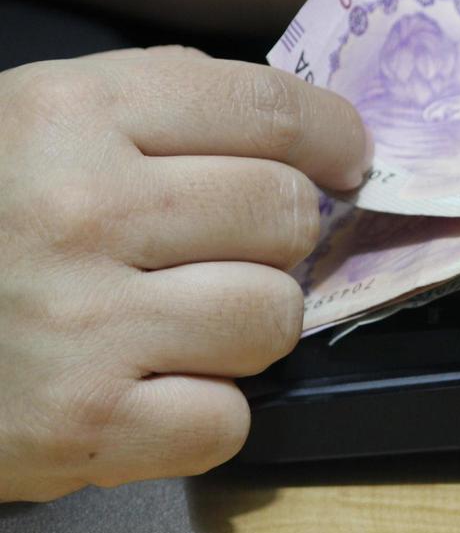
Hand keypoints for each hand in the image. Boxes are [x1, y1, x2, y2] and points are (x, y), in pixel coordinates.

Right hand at [0, 48, 367, 501]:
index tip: (346, 160)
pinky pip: (229, 418)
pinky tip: (148, 388)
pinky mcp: (82, 426)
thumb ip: (164, 107)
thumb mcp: (39, 121)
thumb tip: (308, 132)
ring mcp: (83, 323)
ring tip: (178, 323)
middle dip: (279, 236)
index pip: (267, 108)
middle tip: (229, 250)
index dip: (331, 135)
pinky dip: (203, 412)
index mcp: (73, 112)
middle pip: (285, 214)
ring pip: (274, 316)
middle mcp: (81, 209)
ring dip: (246, 325)